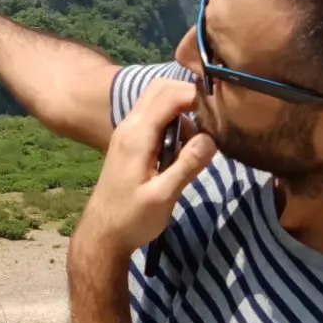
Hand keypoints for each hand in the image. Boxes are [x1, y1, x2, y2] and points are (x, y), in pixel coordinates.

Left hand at [71, 78, 215, 275]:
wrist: (103, 233)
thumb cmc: (132, 218)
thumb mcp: (163, 196)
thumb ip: (187, 165)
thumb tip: (211, 138)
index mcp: (137, 135)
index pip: (168, 95)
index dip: (195, 95)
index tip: (219, 110)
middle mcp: (129, 126)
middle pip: (160, 89)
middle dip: (188, 95)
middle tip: (211, 121)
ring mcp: (127, 133)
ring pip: (156, 100)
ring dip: (181, 109)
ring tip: (198, 140)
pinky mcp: (130, 142)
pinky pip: (153, 116)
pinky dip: (172, 120)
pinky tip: (183, 147)